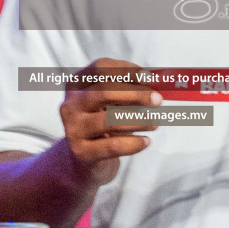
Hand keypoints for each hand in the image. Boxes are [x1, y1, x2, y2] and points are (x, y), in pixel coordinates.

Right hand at [58, 58, 158, 185]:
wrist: (84, 159)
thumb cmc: (103, 122)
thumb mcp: (112, 102)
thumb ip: (130, 90)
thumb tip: (158, 83)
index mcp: (76, 84)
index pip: (101, 68)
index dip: (127, 71)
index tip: (150, 77)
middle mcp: (70, 104)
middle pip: (105, 91)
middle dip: (136, 94)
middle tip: (158, 100)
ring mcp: (73, 128)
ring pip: (110, 120)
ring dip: (139, 120)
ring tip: (155, 123)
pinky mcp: (81, 152)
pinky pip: (113, 146)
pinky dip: (134, 143)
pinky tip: (146, 141)